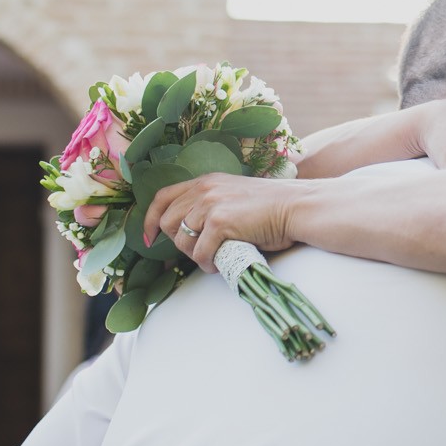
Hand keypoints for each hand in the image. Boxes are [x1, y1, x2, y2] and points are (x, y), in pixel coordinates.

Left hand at [148, 174, 302, 273]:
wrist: (297, 207)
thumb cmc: (272, 207)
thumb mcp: (235, 195)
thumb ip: (212, 205)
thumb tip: (192, 230)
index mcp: (206, 181)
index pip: (162, 197)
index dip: (150, 220)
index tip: (149, 238)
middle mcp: (204, 189)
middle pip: (168, 223)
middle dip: (179, 243)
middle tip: (199, 252)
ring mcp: (210, 205)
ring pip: (182, 241)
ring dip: (195, 255)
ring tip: (214, 258)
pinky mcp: (219, 223)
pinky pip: (200, 254)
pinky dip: (207, 264)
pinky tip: (221, 264)